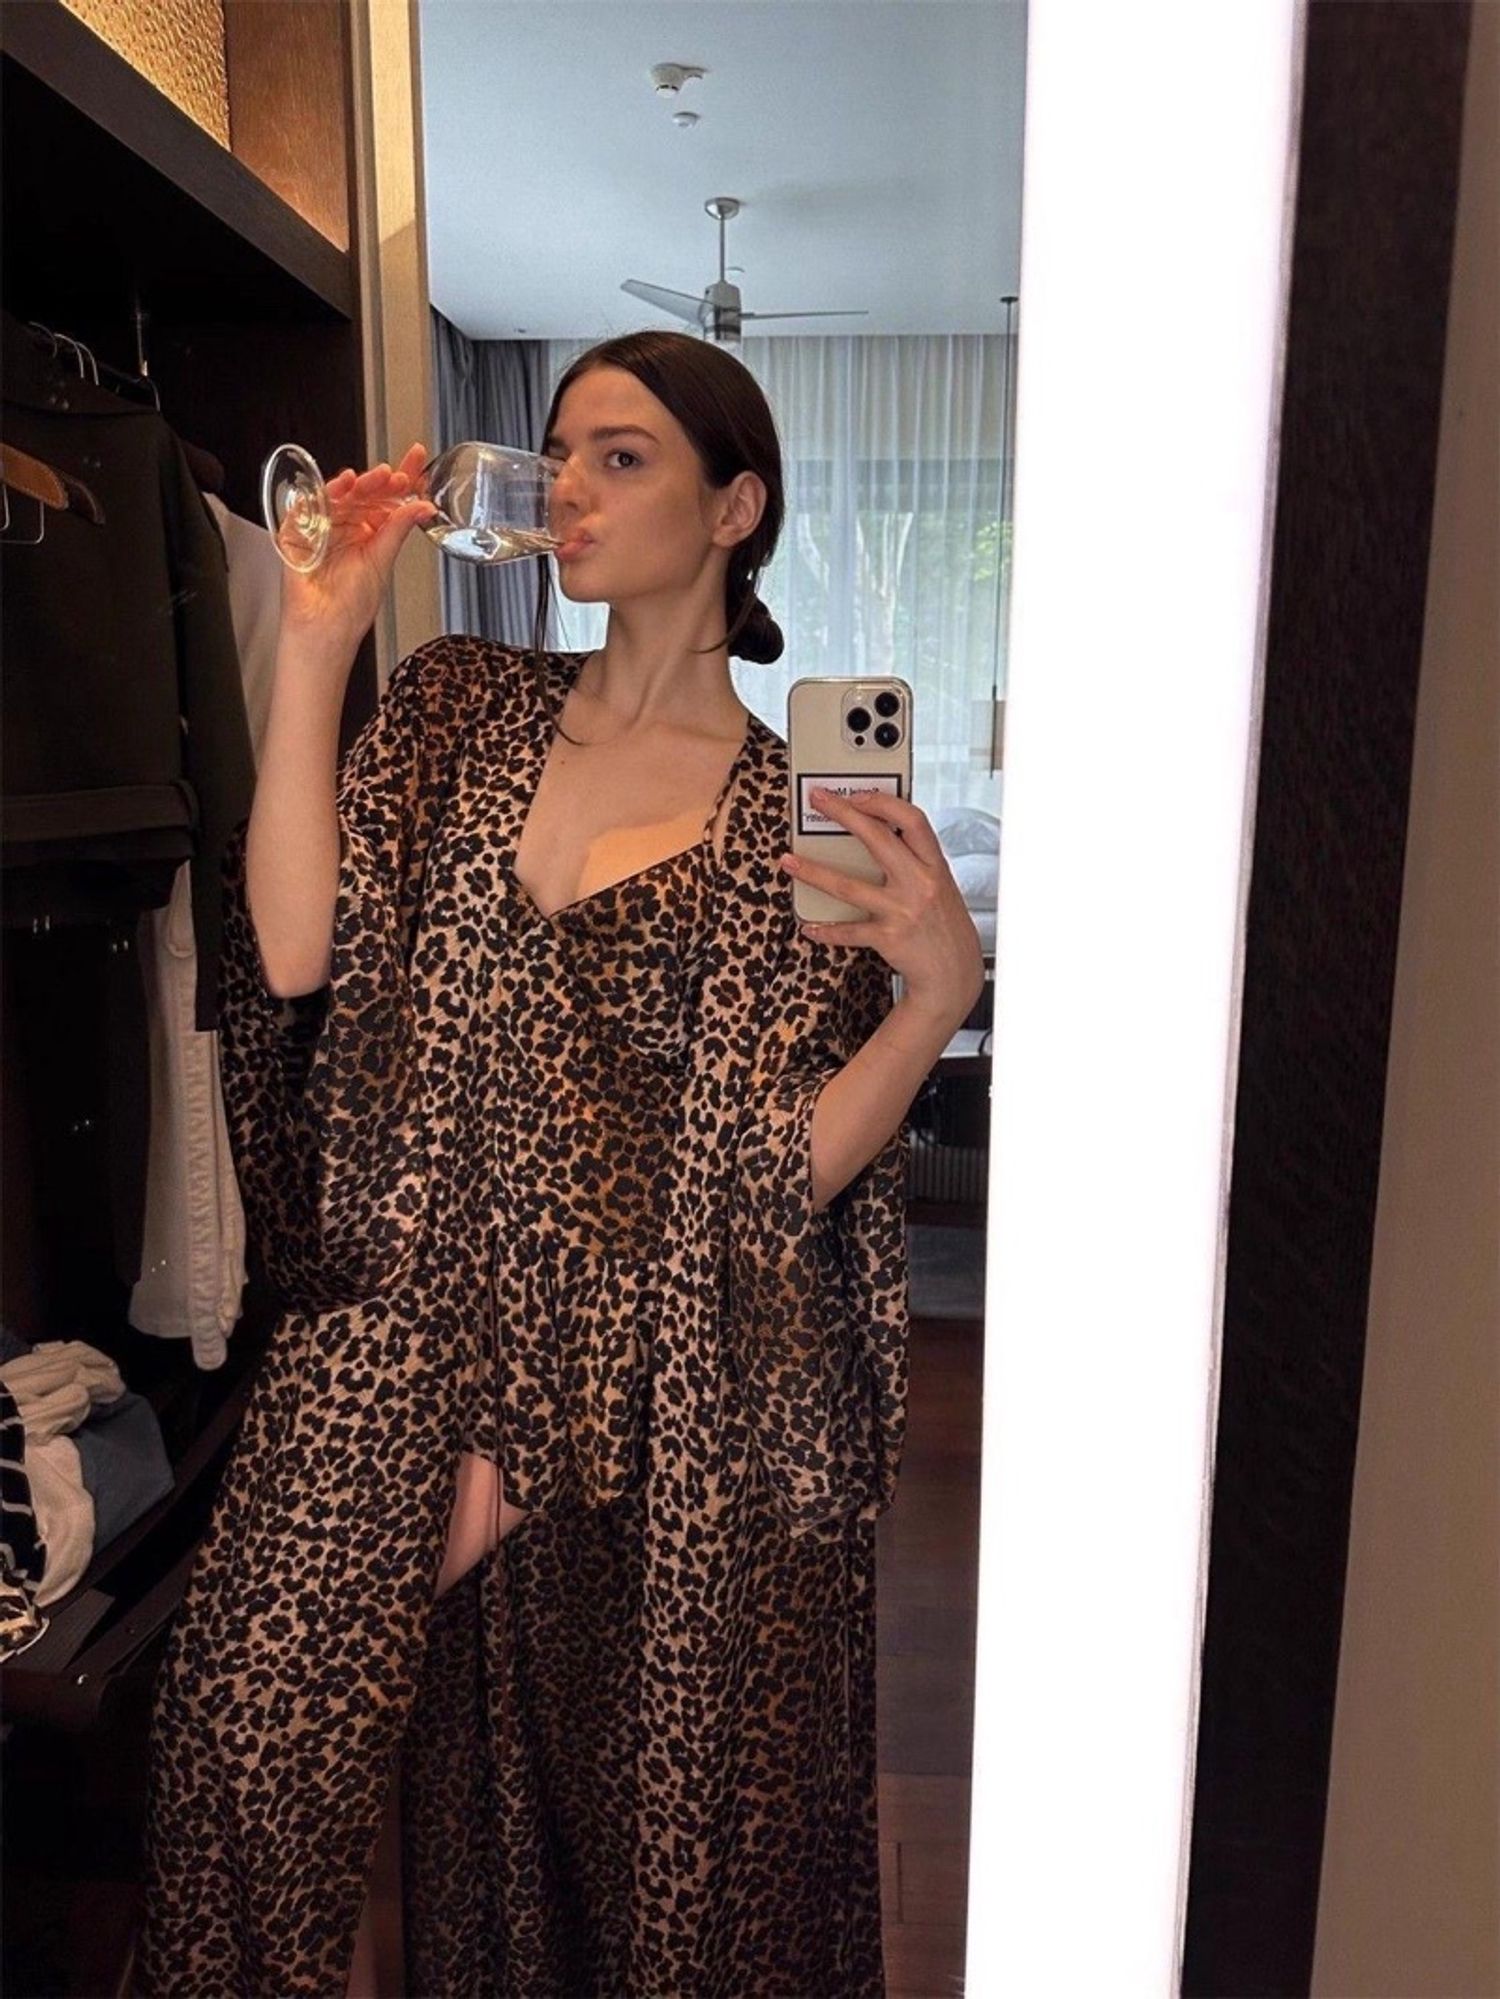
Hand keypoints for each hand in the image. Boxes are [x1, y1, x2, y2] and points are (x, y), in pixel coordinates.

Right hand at [277, 442, 441, 654]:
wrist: (325, 631)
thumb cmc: (350, 607)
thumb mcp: (382, 562)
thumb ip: (398, 529)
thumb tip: (422, 506)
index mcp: (368, 532)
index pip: (385, 498)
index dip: (400, 478)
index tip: (417, 458)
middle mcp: (346, 526)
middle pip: (363, 493)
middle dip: (380, 481)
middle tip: (396, 474)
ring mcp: (321, 528)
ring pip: (338, 496)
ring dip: (357, 484)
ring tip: (375, 478)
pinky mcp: (298, 535)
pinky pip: (307, 508)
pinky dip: (322, 495)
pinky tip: (340, 487)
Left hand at [778, 788, 986, 1025]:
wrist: (954, 975)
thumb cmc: (944, 927)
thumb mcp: (941, 886)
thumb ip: (916, 862)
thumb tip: (879, 834)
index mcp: (935, 866)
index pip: (913, 819)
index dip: (883, 802)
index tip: (857, 794)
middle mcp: (920, 884)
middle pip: (877, 838)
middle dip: (843, 814)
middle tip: (818, 800)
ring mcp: (902, 910)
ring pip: (848, 886)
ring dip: (814, 872)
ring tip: (789, 861)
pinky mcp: (888, 937)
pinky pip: (848, 931)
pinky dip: (826, 930)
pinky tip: (810, 927)